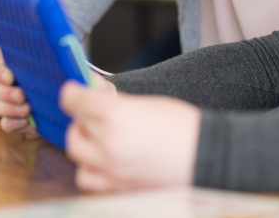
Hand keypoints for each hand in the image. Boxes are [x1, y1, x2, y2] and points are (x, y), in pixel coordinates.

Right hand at [0, 65, 114, 135]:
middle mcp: (24, 86)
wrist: (91, 118)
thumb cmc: (90, 93)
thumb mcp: (90, 80)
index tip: (10, 76)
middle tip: (22, 95)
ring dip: (9, 108)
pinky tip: (26, 122)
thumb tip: (69, 66)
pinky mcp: (22, 123)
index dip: (3, 71)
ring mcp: (20, 105)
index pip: (8, 66)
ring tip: (27, 109)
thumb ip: (79, 73)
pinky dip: (13, 124)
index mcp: (34, 70)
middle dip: (6, 92)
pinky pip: (6, 124)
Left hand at [60, 82, 199, 191]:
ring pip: (77, 157)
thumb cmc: (182, 126)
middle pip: (74, 130)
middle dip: (82, 120)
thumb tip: (94, 91)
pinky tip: (108, 161)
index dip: (72, 92)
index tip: (75, 91)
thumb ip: (116, 100)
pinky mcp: (117, 188)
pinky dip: (94, 169)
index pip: (74, 100)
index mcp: (114, 116)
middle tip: (97, 115)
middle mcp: (106, 145)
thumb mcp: (148, 102)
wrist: (205, 155)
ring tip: (102, 140)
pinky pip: (90, 179)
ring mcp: (110, 171)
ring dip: (85, 146)